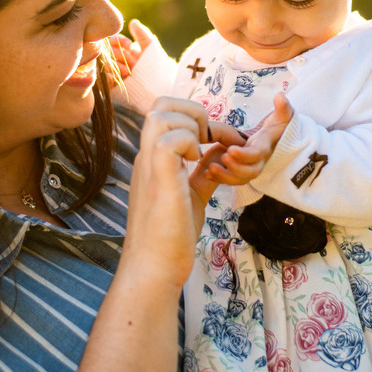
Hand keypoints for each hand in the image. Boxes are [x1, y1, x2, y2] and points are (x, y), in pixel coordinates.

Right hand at [107, 19, 156, 79]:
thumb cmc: (156, 64)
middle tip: (125, 57)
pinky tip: (120, 76)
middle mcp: (119, 59)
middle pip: (109, 52)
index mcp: (126, 49)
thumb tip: (133, 22)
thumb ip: (142, 34)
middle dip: (117, 53)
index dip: (118, 40)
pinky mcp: (113, 84)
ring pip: (106, 65)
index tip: (128, 43)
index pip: (115, 41)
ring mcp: (115, 71)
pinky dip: (110, 77)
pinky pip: (105, 79)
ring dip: (115, 65)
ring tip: (127, 69)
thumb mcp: (151, 47)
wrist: (160, 84)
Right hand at [123, 97, 244, 285]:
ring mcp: (149, 164)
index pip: (169, 114)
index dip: (199, 118)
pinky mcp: (158, 177)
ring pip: (162, 113)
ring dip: (191, 125)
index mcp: (154, 158)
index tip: (223, 141)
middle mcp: (147, 155)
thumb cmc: (170, 238)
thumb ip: (203, 171)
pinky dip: (188, 143)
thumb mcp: (193, 194)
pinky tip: (195, 163)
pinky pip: (168, 138)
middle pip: (162, 104)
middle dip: (194, 111)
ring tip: (201, 153)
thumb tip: (218, 151)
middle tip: (211, 140)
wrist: (154, 268)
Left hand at [204, 92, 293, 186]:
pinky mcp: (240, 171)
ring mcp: (249, 168)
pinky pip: (231, 180)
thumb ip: (283, 108)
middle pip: (250, 172)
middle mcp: (259, 161)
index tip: (230, 149)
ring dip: (225, 177)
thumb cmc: (278, 127)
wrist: (277, 140)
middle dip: (235, 168)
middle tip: (222, 157)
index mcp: (265, 147)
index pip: (257, 154)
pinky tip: (206, 173)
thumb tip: (281, 96)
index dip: (245, 155)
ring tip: (210, 169)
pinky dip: (219, 179)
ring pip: (239, 179)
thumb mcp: (282, 116)